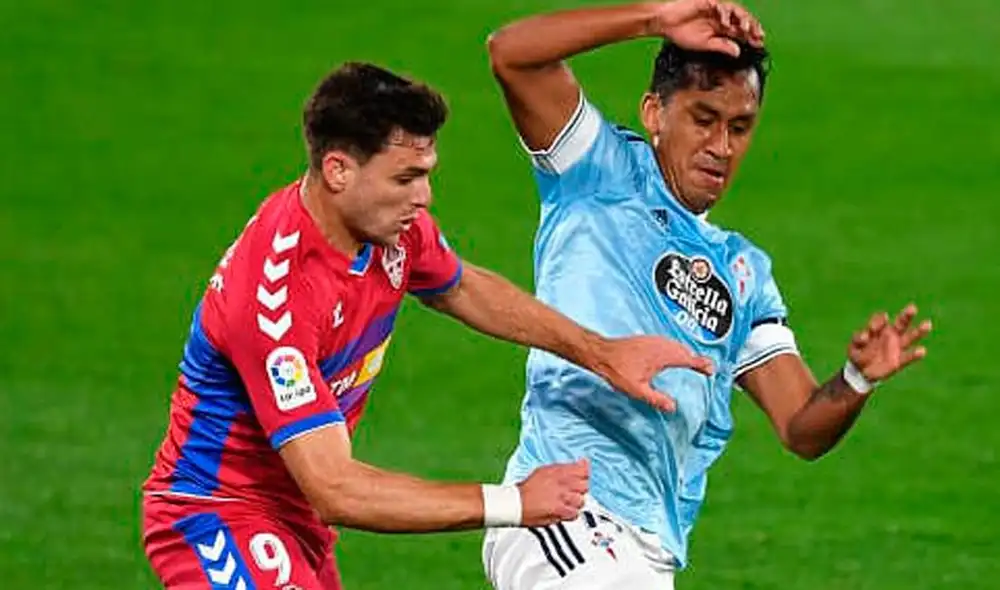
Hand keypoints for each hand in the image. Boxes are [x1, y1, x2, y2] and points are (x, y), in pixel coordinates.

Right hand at [517, 459, 588, 526]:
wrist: (516, 503)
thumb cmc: (527, 489)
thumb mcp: (544, 471)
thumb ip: (562, 469)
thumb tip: (578, 465)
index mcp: (557, 472)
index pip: (582, 470)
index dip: (585, 472)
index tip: (583, 473)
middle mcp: (561, 484)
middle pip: (585, 486)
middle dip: (581, 488)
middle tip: (574, 490)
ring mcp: (561, 498)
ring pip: (581, 500)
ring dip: (576, 501)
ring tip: (567, 501)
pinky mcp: (559, 512)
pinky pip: (575, 514)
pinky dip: (571, 513)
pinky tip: (564, 510)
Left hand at [590, 335, 714, 412]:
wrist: (601, 353)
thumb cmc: (617, 370)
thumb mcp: (637, 390)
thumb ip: (656, 399)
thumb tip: (673, 407)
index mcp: (663, 355)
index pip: (689, 358)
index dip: (702, 364)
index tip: (711, 370)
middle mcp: (661, 344)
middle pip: (685, 350)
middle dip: (696, 359)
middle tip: (705, 368)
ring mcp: (653, 339)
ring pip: (676, 345)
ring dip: (686, 353)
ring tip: (692, 362)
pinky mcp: (647, 339)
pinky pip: (668, 342)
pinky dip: (675, 349)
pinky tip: (671, 355)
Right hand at [653, 0, 764, 55]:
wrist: (666, 22)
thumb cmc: (681, 33)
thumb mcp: (704, 44)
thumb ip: (721, 46)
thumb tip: (737, 52)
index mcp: (721, 28)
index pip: (740, 32)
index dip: (751, 37)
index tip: (759, 45)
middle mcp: (722, 18)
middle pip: (742, 20)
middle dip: (752, 28)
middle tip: (758, 37)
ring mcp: (717, 9)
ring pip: (736, 11)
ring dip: (743, 20)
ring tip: (746, 29)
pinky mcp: (709, 2)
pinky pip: (722, 6)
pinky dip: (726, 14)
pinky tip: (726, 23)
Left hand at [848, 303, 931, 381]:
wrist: (861, 372)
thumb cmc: (858, 354)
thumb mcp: (854, 347)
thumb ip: (858, 340)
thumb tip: (863, 335)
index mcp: (878, 329)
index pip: (881, 319)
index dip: (879, 321)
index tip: (873, 329)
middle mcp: (890, 335)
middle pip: (901, 323)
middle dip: (906, 316)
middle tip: (912, 308)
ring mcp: (896, 347)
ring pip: (910, 337)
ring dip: (919, 331)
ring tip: (927, 323)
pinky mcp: (899, 361)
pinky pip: (908, 357)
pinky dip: (915, 355)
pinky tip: (921, 351)